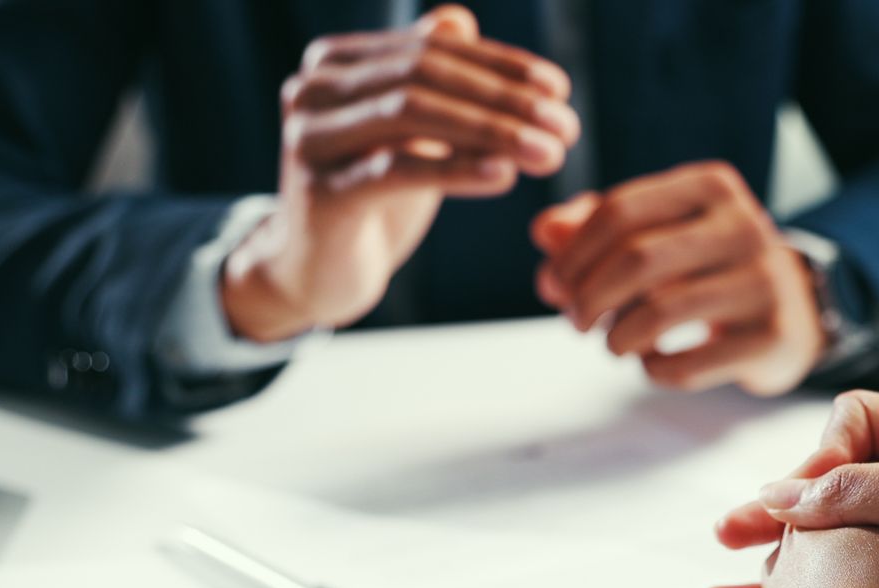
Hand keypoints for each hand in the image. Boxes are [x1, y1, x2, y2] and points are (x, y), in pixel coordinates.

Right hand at [223, 5, 580, 339]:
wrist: (315, 272)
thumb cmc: (369, 196)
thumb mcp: (403, 132)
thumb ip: (426, 76)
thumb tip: (459, 20)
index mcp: (335, 62)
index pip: (433, 51)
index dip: (500, 66)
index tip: (560, 89)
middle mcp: (313, 89)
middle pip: (425, 77)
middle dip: (505, 100)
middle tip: (567, 126)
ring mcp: (310, 137)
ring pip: (413, 114)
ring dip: (493, 131)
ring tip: (550, 153)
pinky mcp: (320, 192)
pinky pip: (397, 170)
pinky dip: (456, 169)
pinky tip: (504, 176)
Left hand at [530, 161, 826, 395]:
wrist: (792, 310)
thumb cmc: (705, 267)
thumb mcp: (655, 233)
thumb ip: (593, 229)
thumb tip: (545, 234)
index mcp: (711, 186)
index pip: (620, 212)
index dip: (573, 254)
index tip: (555, 285)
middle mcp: (745, 225)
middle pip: (637, 260)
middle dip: (588, 297)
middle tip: (575, 321)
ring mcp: (763, 282)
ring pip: (659, 313)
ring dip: (617, 338)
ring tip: (613, 344)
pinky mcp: (771, 337)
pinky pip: (687, 364)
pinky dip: (653, 370)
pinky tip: (654, 362)